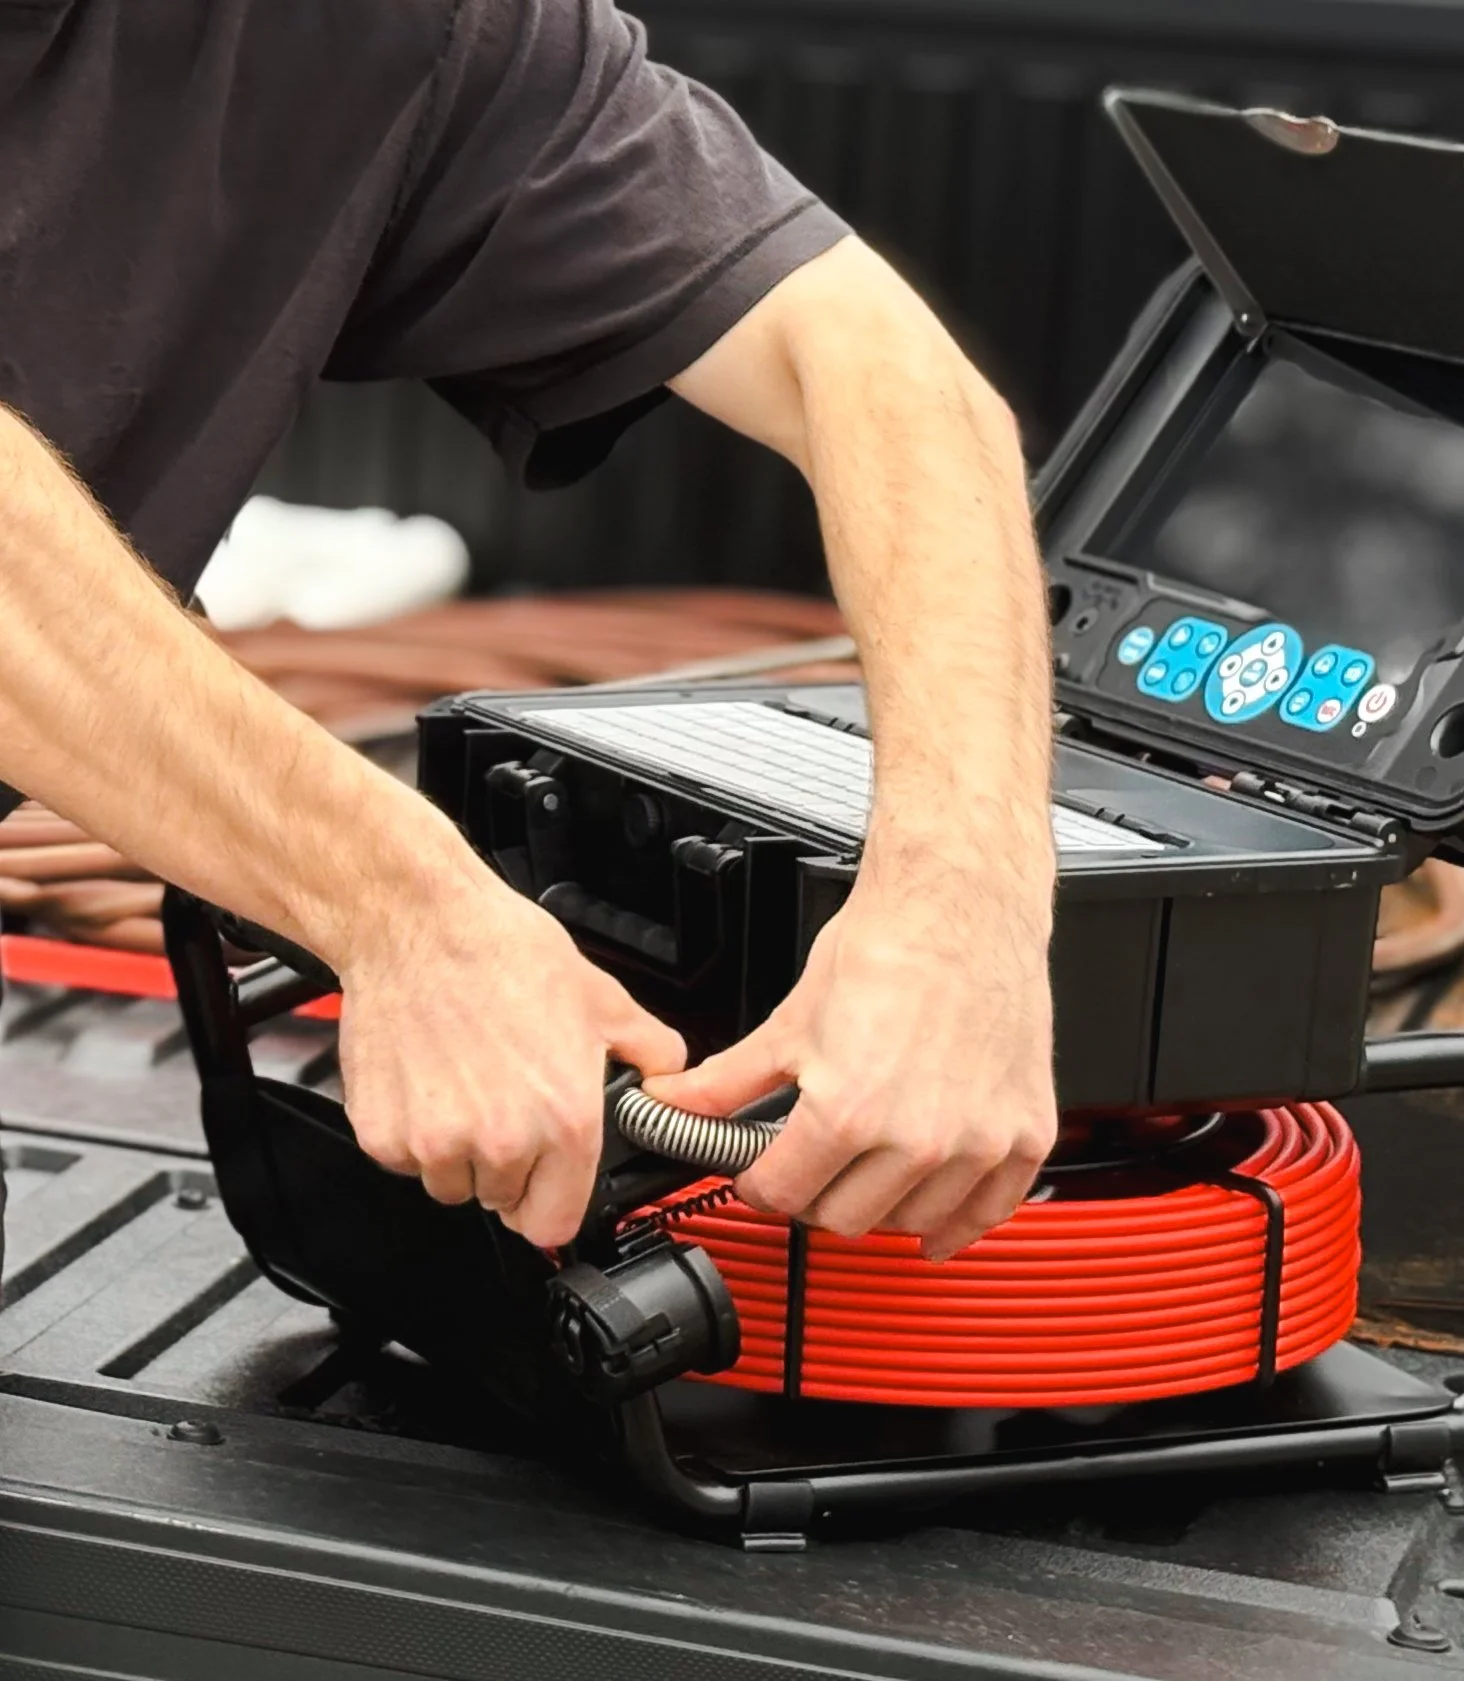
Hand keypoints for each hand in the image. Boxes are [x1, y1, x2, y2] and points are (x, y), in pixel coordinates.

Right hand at [334, 863, 685, 1248]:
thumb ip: (649, 1052)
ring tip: (464, 1086)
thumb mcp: (602, 999)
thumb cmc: (501, 953)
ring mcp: (434, 1143)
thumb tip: (666, 1080)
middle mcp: (500, 1143)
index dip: (552, 1202)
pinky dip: (412, 1133)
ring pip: (450, 1184)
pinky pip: (403, 1161)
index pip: (555, 1224)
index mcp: (563, 1122)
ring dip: (458, 1153)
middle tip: (502, 1105)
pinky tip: (428, 1079)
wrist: (418, 925)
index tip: (545, 1183)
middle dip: (506, 1167)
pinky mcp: (382, 1134)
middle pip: (501, 1203)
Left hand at [644, 874, 1054, 1259]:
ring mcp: (976, 1143)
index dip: (761, 1185)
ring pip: (912, 1223)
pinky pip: (991, 1211)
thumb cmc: (888, 948)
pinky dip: (961, 1219)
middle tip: (815, 1164)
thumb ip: (728, 1080)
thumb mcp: (791, 1021)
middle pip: (845, 1219)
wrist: (959, 906)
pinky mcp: (1023, 1133)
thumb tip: (673, 1103)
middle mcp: (916, 1139)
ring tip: (871, 1170)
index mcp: (848, 1115)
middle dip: (817, 1195)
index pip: (784, 1196)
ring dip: (885, 1206)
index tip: (765, 1173)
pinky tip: (940, 1214)